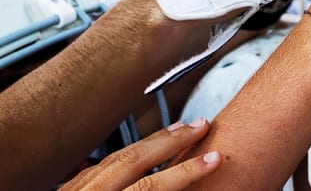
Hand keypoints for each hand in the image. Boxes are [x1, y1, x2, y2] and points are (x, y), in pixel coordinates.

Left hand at [61, 118, 219, 190]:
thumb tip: (165, 188)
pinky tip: (139, 149)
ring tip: (178, 129)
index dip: (184, 174)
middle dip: (170, 141)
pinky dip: (124, 154)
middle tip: (201, 125)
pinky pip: (97, 165)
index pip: (148, 189)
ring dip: (149, 142)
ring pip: (113, 157)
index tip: (213, 160)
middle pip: (131, 160)